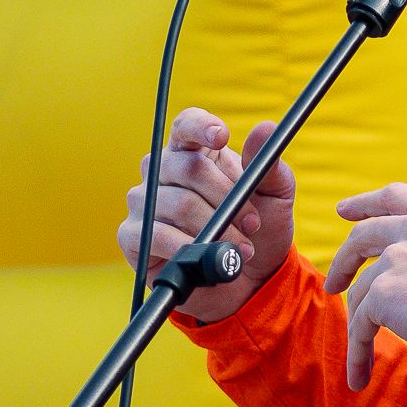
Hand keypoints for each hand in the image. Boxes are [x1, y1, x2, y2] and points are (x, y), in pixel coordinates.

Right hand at [116, 108, 296, 323]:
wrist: (248, 280)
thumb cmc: (257, 230)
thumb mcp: (274, 197)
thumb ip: (268, 165)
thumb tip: (266, 128)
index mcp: (195, 152)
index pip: (186, 125)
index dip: (200, 126)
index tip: (222, 136)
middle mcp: (163, 172)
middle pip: (189, 167)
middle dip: (227, 197)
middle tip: (253, 223)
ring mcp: (144, 202)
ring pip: (179, 203)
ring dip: (216, 228)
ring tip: (240, 247)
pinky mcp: (132, 236)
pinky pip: (156, 234)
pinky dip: (187, 247)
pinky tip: (206, 256)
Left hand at [324, 183, 406, 383]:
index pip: (396, 197)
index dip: (366, 204)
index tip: (344, 210)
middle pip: (364, 235)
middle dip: (344, 259)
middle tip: (335, 280)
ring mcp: (397, 257)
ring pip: (362, 291)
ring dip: (359, 322)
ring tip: (362, 351)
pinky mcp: (383, 291)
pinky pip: (360, 325)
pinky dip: (357, 352)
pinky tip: (359, 376)